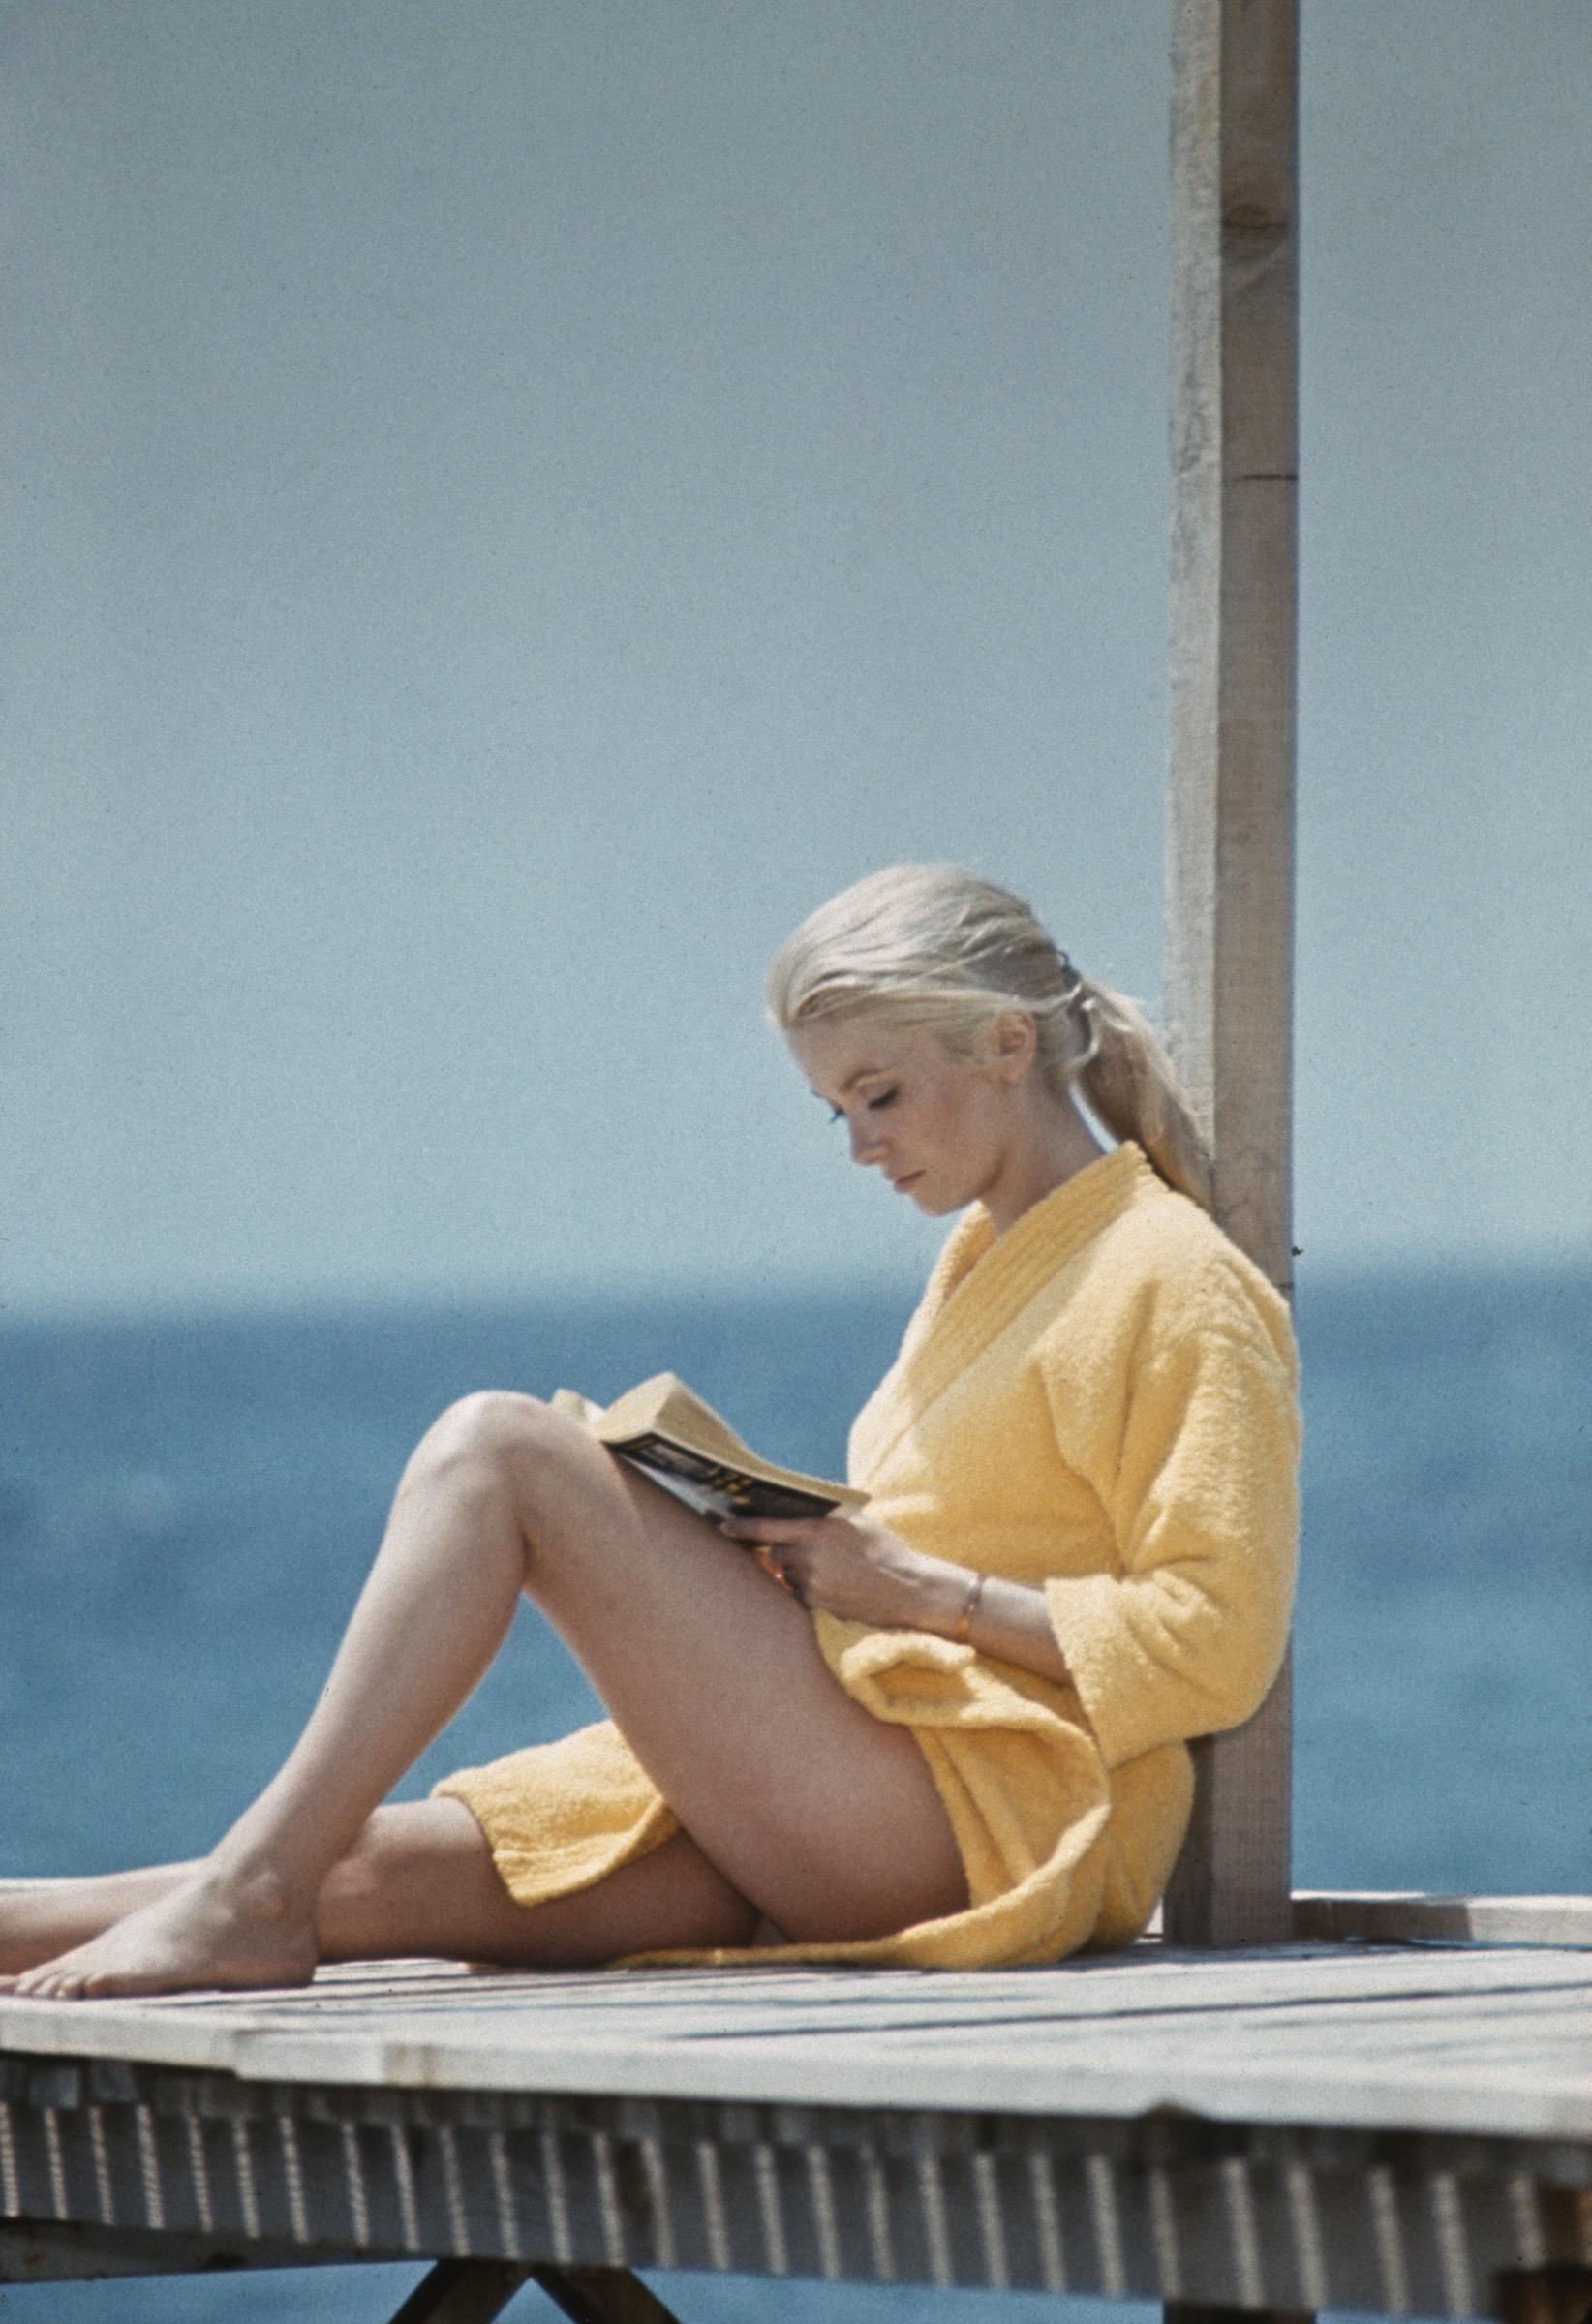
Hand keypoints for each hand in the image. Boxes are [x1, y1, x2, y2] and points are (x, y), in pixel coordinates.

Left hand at [718, 1509, 964, 1630]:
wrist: (908, 1589)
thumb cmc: (884, 1548)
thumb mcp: (855, 1520)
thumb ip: (821, 1517)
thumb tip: (793, 1513)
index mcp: (818, 1531)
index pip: (767, 1529)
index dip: (741, 1528)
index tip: (722, 1526)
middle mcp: (810, 1558)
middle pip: (775, 1553)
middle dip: (783, 1551)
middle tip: (807, 1550)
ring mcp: (813, 1584)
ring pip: (787, 1574)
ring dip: (797, 1570)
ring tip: (830, 1568)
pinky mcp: (817, 1605)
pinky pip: (799, 1593)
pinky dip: (808, 1587)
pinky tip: (834, 1584)